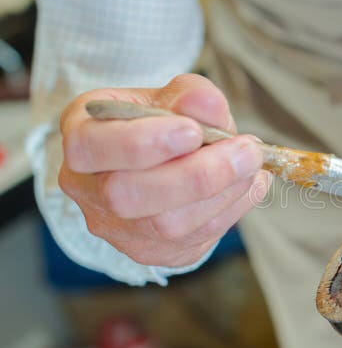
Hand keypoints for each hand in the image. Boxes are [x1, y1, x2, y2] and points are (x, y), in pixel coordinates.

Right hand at [59, 74, 270, 266]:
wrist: (167, 162)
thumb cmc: (164, 123)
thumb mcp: (172, 98)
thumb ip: (190, 96)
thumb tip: (208, 103)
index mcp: (82, 136)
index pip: (91, 147)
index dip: (143, 142)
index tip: (193, 131)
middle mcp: (88, 190)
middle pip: (127, 195)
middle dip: (196, 174)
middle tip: (246, 150)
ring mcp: (118, 228)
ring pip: (167, 225)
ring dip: (224, 192)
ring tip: (252, 162)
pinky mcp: (153, 252)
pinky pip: (196, 239)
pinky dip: (233, 208)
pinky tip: (250, 183)